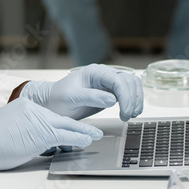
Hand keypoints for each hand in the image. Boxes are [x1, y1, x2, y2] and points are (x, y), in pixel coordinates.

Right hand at [0, 98, 102, 170]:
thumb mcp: (8, 126)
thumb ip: (24, 127)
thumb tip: (34, 138)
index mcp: (24, 105)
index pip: (48, 114)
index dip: (62, 123)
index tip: (71, 127)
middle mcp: (33, 109)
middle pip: (61, 116)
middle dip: (78, 124)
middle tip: (91, 129)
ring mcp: (38, 120)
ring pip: (67, 125)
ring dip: (84, 131)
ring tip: (95, 135)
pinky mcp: (42, 133)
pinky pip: (66, 135)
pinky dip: (80, 137)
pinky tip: (88, 140)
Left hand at [21, 64, 143, 121]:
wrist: (52, 103)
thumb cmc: (58, 98)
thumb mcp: (71, 97)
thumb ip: (91, 97)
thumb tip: (112, 100)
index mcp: (94, 72)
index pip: (117, 79)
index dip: (125, 95)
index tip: (125, 112)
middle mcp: (103, 75)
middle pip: (128, 81)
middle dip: (132, 99)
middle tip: (127, 116)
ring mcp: (108, 83)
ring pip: (132, 85)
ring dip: (136, 99)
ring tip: (131, 115)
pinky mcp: (110, 93)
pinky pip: (128, 93)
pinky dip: (133, 101)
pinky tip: (130, 112)